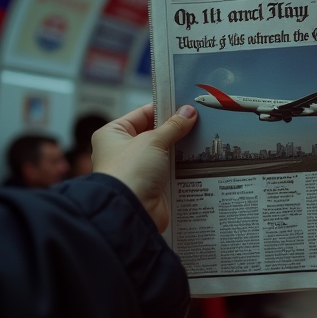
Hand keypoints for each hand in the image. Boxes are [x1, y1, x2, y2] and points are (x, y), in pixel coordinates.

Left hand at [92, 104, 197, 231]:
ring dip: (181, 149)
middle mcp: (123, 151)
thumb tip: (188, 112)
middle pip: (155, 134)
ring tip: (202, 139)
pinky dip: (183, 168)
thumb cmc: (129, 172)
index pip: (142, 114)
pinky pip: (170, 172)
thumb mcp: (153, 141)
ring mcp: (138, 170)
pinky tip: (199, 160)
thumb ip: (173, 126)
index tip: (185, 106)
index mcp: (113, 134)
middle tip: (198, 122)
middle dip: (176, 130)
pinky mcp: (151, 186)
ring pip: (165, 153)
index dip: (164, 109)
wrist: (130, 211)